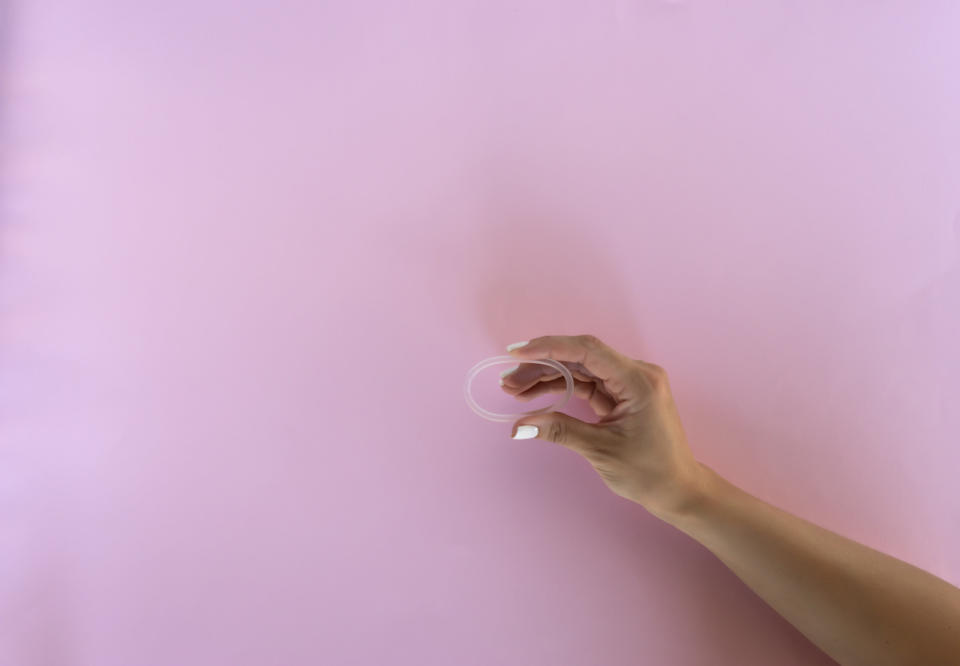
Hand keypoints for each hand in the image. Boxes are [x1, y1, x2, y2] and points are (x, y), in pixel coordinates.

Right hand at [501, 335, 704, 518]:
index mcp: (638, 381)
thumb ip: (559, 431)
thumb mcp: (601, 451)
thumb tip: (518, 427)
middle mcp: (636, 374)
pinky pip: (587, 383)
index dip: (549, 347)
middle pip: (580, 358)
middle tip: (508, 382)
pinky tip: (535, 395)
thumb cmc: (649, 472)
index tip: (517, 353)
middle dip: (541, 366)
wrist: (678, 490)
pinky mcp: (622, 395)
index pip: (588, 351)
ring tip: (514, 389)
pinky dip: (561, 388)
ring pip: (580, 370)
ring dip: (547, 377)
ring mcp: (629, 383)